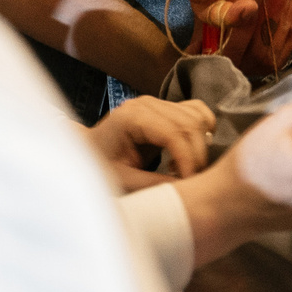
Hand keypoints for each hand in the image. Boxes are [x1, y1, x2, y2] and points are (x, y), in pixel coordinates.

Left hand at [89, 95, 216, 189]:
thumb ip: (154, 184)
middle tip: (192, 179)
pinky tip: (187, 153)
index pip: (174, 133)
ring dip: (200, 145)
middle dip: (197, 154)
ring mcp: (158, 102)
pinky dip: (202, 132)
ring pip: (198, 117)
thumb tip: (187, 189)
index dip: (188, 159)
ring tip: (184, 168)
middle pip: (191, 124)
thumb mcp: (123, 180)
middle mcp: (148, 104)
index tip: (191, 181)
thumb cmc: (101, 166)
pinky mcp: (166, 107)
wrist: (89, 151)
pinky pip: (196, 112)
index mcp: (133, 117)